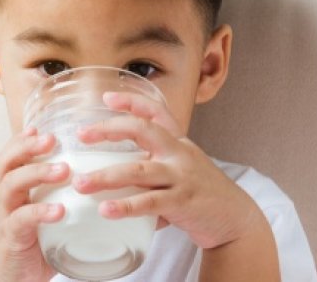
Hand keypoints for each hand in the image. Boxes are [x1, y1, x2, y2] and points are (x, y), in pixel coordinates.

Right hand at [0, 128, 69, 281]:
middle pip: (5, 162)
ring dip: (37, 173)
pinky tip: (59, 210)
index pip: (10, 155)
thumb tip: (102, 178)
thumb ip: (63, 194)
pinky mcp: (10, 238)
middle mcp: (5, 199)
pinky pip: (20, 220)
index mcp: (13, 190)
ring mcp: (5, 217)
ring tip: (64, 170)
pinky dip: (40, 211)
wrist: (14, 279)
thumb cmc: (36, 243)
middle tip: (52, 139)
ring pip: (10, 185)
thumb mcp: (46, 213)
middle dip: (27, 147)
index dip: (22, 140)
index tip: (42, 127)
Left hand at [73, 91, 263, 248]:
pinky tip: (105, 210)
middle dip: (108, 129)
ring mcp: (181, 176)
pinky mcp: (182, 202)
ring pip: (138, 171)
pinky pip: (149, 202)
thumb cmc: (199, 194)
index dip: (131, 101)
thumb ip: (149, 168)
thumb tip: (107, 176)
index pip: (156, 111)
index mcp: (177, 142)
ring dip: (105, 177)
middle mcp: (179, 153)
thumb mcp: (178, 170)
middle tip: (81, 135)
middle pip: (142, 130)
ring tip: (80, 184)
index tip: (106, 97)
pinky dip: (125, 206)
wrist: (236, 219)